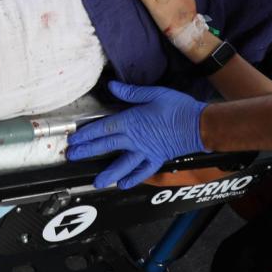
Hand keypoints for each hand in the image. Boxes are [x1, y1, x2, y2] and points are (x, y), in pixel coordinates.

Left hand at [66, 80, 207, 189]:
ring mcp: (145, 151)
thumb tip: (111, 87)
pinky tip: (124, 185)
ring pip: (122, 165)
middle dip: (87, 151)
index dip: (86, 134)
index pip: (102, 129)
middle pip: (106, 146)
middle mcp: (134, 139)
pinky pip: (143, 171)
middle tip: (72, 157)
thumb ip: (130, 93)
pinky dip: (133, 179)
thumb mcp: (153, 94)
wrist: (200, 125)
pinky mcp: (157, 159)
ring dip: (108, 173)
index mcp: (131, 121)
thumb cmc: (178, 107)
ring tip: (96, 182)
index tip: (73, 139)